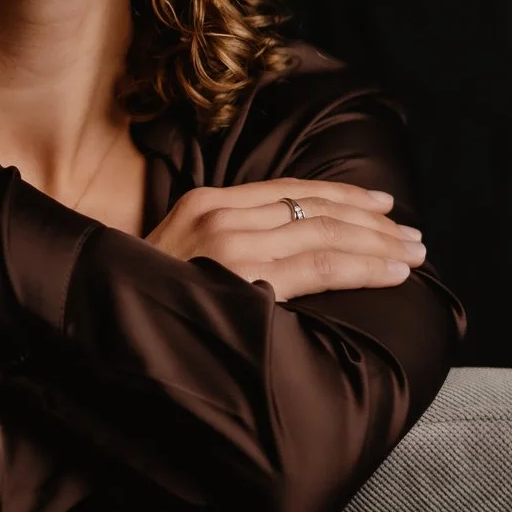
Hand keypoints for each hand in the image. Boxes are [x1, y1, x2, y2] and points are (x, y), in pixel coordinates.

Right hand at [143, 180, 425, 301]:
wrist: (98, 321)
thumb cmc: (142, 302)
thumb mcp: (179, 258)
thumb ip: (225, 246)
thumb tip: (279, 257)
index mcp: (204, 203)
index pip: (289, 190)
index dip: (341, 194)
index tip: (381, 203)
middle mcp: (219, 215)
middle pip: (314, 208)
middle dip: (372, 221)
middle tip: (413, 234)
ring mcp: (230, 244)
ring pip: (325, 234)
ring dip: (378, 243)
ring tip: (414, 253)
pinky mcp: (242, 278)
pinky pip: (319, 267)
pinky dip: (362, 266)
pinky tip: (392, 271)